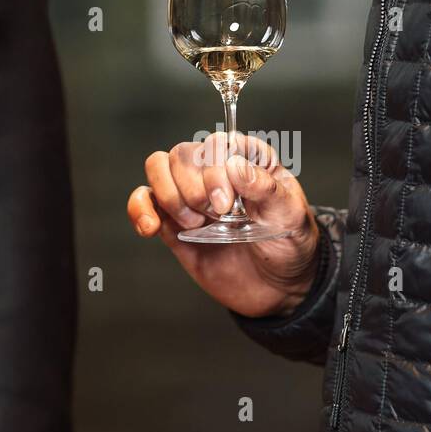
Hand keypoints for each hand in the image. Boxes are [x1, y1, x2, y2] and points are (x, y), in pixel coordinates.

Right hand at [127, 132, 319, 317]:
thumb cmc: (291, 244)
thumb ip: (265, 188)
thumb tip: (234, 165)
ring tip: (193, 224)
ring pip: (158, 167)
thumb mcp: (290, 215)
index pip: (218, 144)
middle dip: (193, 187)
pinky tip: (151, 228)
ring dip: (169, 196)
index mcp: (249, 159)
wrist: (279, 288)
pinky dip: (139, 209)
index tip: (227, 203)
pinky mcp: (173, 222)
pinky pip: (143, 201)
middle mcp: (217, 171)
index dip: (215, 169)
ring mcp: (192, 195)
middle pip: (183, 154)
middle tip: (216, 215)